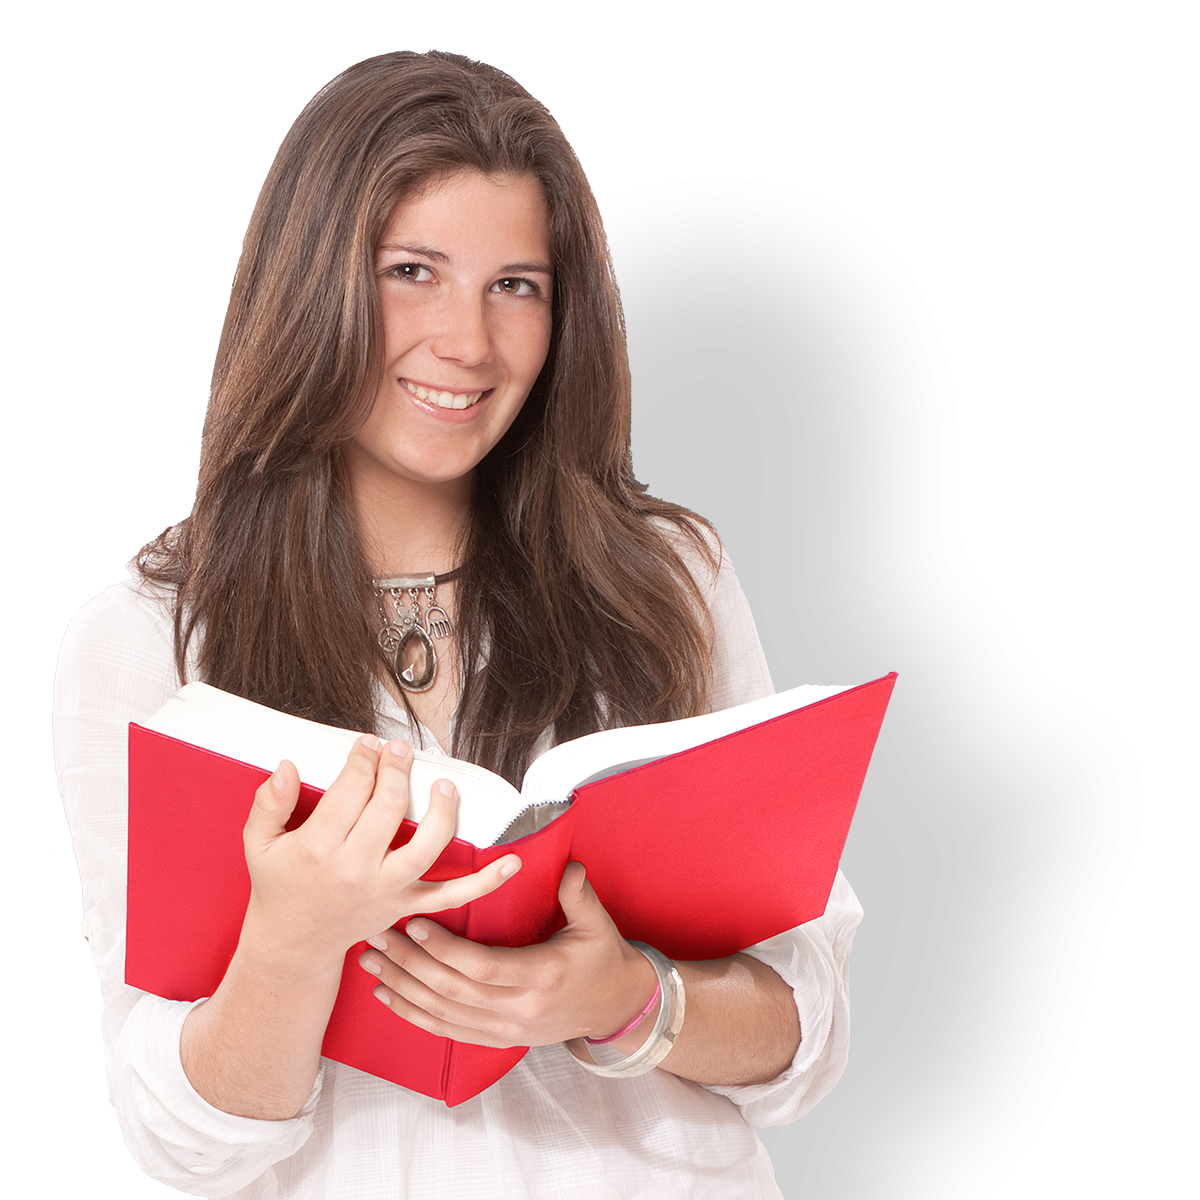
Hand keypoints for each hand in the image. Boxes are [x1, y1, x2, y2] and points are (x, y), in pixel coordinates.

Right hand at [241, 735, 520, 959]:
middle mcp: (356, 871)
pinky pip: (453, 895)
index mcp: (318, 849)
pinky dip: (486, 882)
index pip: (351, 790)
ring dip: (442, 812)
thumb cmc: (280, 887)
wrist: (293, 944)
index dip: (363, 759)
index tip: (368, 745)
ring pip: (427, 847)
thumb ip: (269, 802)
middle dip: (397, 770)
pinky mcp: (407, 906)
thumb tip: (287, 766)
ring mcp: (386, 891)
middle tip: (399, 750)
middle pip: (388, 808)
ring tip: (444, 785)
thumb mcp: (258, 844)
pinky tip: (512, 862)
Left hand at [357, 861, 658, 1048]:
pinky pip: (446, 1031)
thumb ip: (579, 896)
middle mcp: (519, 1010)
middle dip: (408, 964)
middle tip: (376, 936)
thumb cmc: (602, 961)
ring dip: (402, 988)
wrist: (613, 1008)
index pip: (482, 967)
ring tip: (371, 961)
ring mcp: (505, 1030)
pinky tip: (388, 996)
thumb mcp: (598, 926)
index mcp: (542, 977)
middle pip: (452, 990)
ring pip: (442, 1013)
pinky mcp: (496, 1040)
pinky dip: (413, 1015)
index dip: (445, 949)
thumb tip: (571, 867)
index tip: (415, 923)